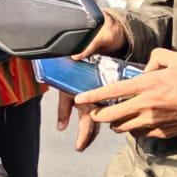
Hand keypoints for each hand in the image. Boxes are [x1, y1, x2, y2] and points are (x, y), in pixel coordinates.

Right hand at [55, 9, 127, 149]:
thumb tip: (78, 56)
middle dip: (81, 130)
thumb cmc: (102, 33)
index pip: (68, 98)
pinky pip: (103, 107)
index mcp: (77, 76)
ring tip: (83, 145)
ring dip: (89, 130)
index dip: (64, 112)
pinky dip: (101, 119)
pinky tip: (96, 132)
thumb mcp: (97, 37)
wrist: (114, 31)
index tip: (62, 126)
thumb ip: (88, 45)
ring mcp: (94, 88)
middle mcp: (84, 85)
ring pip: (91, 113)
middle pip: (82, 111)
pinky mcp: (107, 89)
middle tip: (79, 146)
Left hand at [76, 48, 176, 141]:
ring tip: (115, 118)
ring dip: (115, 123)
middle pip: (112, 115)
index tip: (80, 99)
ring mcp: (152, 121)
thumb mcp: (175, 58)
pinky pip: (139, 134)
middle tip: (95, 112)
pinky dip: (133, 130)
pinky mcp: (161, 131)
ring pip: (123, 128)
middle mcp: (146, 105)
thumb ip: (157, 57)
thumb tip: (147, 66)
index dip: (92, 96)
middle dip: (98, 115)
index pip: (112, 92)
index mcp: (147, 85)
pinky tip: (135, 123)